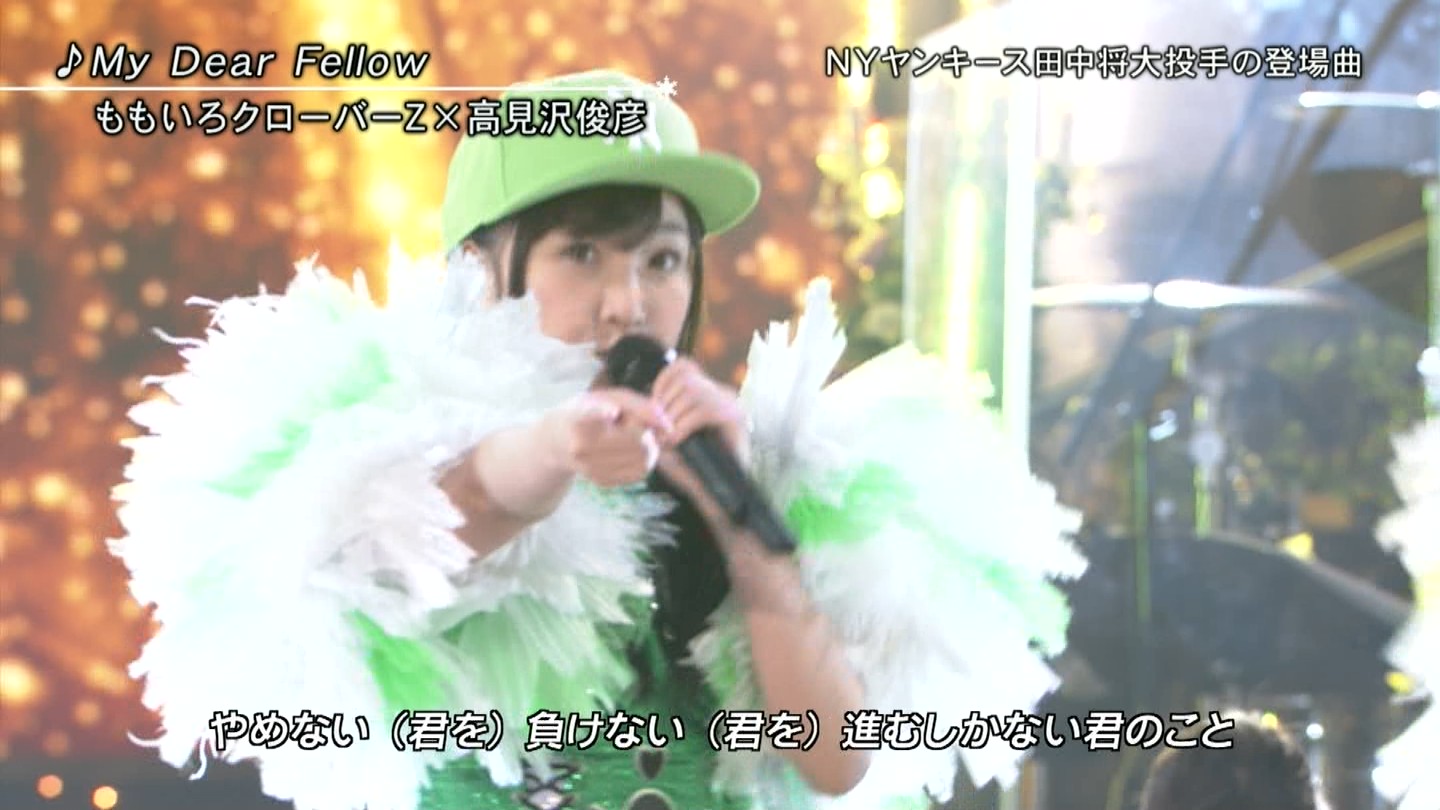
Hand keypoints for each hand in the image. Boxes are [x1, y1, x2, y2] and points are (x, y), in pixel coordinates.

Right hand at [543, 389, 672, 487]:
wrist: (556, 441)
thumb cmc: (589, 411)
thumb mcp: (607, 396)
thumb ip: (640, 404)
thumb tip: (668, 426)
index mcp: (578, 418)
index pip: (590, 415)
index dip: (603, 412)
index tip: (612, 411)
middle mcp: (581, 445)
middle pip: (638, 438)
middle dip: (648, 430)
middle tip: (635, 424)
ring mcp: (589, 467)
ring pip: (644, 458)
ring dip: (649, 446)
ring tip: (632, 436)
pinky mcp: (600, 481)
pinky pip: (641, 472)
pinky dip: (645, 460)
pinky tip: (631, 450)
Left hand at [650, 357, 750, 525]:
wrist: (718, 499)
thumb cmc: (690, 471)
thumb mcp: (667, 439)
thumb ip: (656, 420)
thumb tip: (638, 404)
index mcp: (708, 392)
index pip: (683, 366)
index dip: (662, 383)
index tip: (650, 408)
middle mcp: (724, 393)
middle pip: (686, 377)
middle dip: (663, 403)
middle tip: (653, 430)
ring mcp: (733, 404)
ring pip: (694, 391)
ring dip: (672, 416)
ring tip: (664, 439)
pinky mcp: (737, 419)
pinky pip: (705, 410)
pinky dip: (684, 425)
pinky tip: (675, 442)